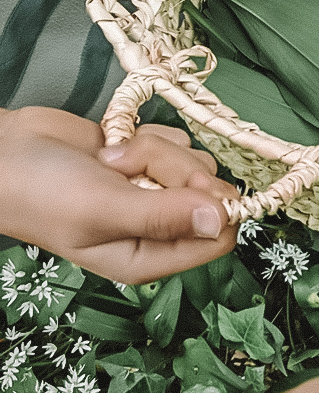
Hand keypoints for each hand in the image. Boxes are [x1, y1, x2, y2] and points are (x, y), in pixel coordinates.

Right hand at [0, 107, 237, 282]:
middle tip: (125, 170)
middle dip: (172, 169)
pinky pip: (176, 141)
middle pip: (209, 191)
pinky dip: (146, 136)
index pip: (218, 238)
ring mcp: (155, 190)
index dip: (214, 207)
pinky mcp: (148, 160)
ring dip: (152, 151)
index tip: (188, 185)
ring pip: (192, 160)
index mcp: (150, 256)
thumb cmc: (43, 194)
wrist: (5, 153)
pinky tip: (111, 146)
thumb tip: (222, 220)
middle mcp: (159, 228)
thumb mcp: (103, 209)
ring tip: (108, 162)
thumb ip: (163, 216)